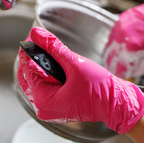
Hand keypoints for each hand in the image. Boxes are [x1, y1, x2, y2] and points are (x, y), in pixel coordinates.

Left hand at [17, 27, 143, 133]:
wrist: (117, 104)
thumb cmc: (100, 89)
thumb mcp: (75, 64)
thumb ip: (54, 47)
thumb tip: (37, 34)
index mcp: (43, 100)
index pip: (26, 70)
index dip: (28, 51)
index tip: (32, 36)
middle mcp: (43, 108)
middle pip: (27, 77)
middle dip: (32, 59)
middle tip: (40, 41)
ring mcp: (50, 109)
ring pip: (35, 82)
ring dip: (40, 66)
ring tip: (49, 49)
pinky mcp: (57, 106)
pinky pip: (45, 88)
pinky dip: (47, 75)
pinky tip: (55, 64)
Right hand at [104, 0, 143, 78]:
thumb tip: (134, 72)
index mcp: (134, 45)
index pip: (119, 65)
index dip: (120, 73)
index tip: (121, 75)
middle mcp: (123, 35)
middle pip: (111, 56)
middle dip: (113, 64)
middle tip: (116, 69)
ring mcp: (120, 27)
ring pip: (109, 46)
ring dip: (111, 54)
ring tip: (115, 59)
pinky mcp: (119, 21)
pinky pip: (112, 36)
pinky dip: (114, 43)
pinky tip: (119, 47)